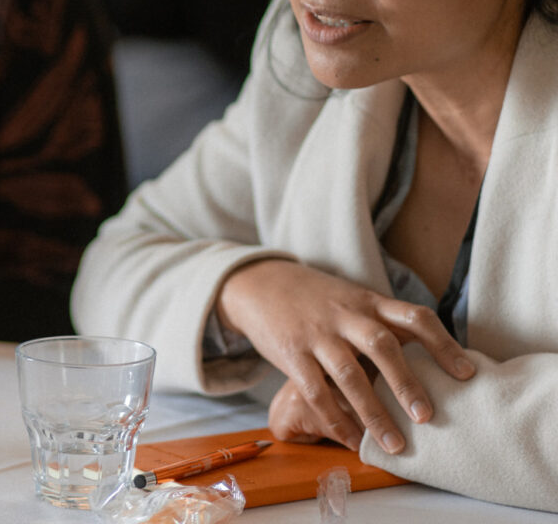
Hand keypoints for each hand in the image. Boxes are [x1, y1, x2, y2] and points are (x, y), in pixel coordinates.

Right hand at [216, 259, 474, 453]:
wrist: (260, 283)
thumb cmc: (316, 298)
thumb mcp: (351, 298)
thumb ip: (383, 321)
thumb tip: (431, 360)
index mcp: (367, 301)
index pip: (413, 316)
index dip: (443, 344)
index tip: (467, 373)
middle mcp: (344, 314)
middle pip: (381, 344)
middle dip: (407, 382)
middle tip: (428, 417)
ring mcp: (316, 333)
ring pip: (349, 373)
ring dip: (373, 412)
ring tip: (394, 444)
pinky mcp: (291, 352)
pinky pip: (315, 390)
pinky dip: (336, 419)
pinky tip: (352, 439)